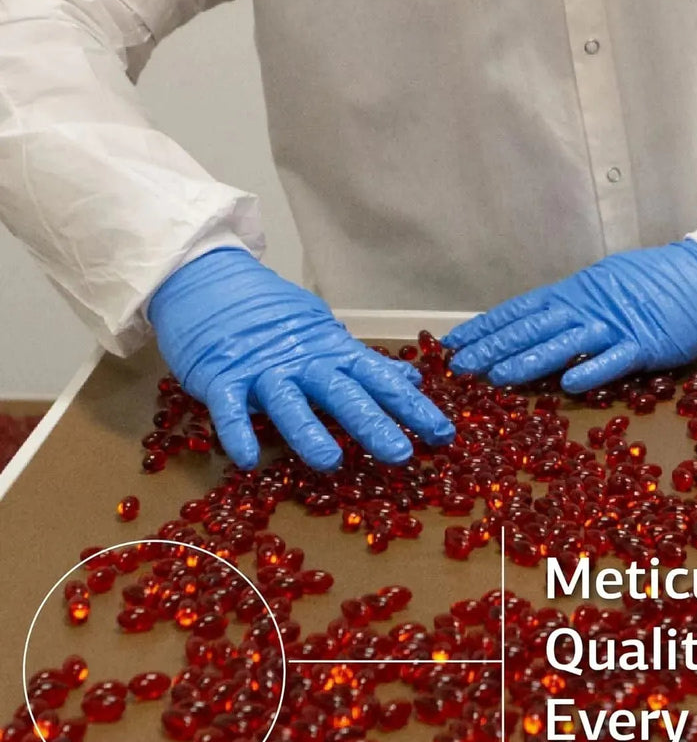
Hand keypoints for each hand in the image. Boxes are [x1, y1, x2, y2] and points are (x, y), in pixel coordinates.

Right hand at [148, 248, 454, 469]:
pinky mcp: (221, 376)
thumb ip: (365, 364)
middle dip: (373, 423)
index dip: (412, 407)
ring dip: (308, 431)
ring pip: (288, 401)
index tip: (444, 433)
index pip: (380, 382)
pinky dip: (236, 430)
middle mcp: (303, 362)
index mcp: (332, 354)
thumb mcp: (325, 336)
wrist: (208, 279)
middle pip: (342, 393)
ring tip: (329, 461)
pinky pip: (229, 406)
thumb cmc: (271, 316)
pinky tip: (246, 458)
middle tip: (401, 453)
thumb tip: (409, 379)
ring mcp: (262, 369)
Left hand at [443, 238, 696, 391]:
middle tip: (461, 366)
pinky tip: (566, 386)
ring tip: (498, 377)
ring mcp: (616, 326)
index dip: (487, 327)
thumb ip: (573, 306)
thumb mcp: (606, 285)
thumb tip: (540, 323)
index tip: (455, 343)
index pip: (521, 310)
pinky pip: (615, 359)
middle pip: (533, 327)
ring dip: (530, 361)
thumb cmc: (657, 281)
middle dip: (494, 346)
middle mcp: (588, 307)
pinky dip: (591, 371)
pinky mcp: (647, 344)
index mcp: (576, 293)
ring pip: (565, 343)